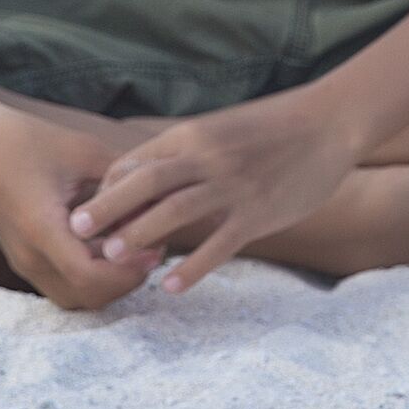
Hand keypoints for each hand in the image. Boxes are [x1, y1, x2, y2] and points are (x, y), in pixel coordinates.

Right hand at [0, 102, 154, 311]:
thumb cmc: (29, 140)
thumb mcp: (83, 151)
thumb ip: (123, 178)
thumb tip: (165, 196)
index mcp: (40, 228)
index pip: (89, 276)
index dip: (128, 270)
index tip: (155, 249)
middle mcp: (28, 255)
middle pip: (85, 296)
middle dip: (124, 282)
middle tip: (153, 252)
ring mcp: (23, 262)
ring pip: (74, 297)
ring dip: (108, 283)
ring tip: (135, 251)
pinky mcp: (23, 259)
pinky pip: (62, 285)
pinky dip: (91, 277)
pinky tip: (110, 246)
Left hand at [67, 92, 363, 293]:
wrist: (331, 121)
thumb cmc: (276, 127)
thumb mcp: (223, 129)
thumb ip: (188, 152)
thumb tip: (151, 176)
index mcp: (196, 134)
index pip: (138, 161)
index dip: (109, 188)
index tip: (88, 212)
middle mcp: (208, 157)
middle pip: (146, 182)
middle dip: (108, 207)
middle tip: (76, 231)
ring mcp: (234, 185)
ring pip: (175, 210)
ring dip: (140, 233)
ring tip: (112, 257)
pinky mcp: (259, 212)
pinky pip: (219, 244)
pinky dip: (192, 268)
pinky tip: (171, 287)